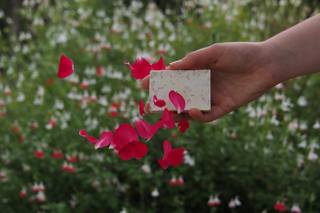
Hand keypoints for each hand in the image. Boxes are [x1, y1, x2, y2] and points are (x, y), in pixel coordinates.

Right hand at [142, 42, 276, 121]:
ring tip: (168, 111)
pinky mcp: (223, 108)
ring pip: (190, 109)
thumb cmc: (240, 53)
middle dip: (163, 102)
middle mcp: (201, 87)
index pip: (173, 79)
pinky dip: (198, 116)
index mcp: (196, 72)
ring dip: (178, 112)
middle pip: (178, 97)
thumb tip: (170, 67)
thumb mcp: (214, 52)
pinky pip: (207, 116)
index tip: (143, 85)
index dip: (158, 83)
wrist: (265, 63)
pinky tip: (193, 110)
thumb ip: (193, 60)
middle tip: (149, 106)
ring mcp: (211, 98)